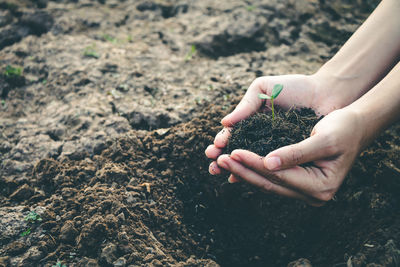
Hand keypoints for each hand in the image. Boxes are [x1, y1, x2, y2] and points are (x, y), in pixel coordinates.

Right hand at [205, 74, 342, 175]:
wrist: (327, 92)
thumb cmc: (295, 87)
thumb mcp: (264, 89)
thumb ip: (245, 105)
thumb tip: (224, 123)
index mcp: (251, 121)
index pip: (232, 135)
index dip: (222, 143)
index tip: (214, 149)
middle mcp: (260, 138)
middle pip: (237, 152)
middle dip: (223, 160)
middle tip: (213, 166)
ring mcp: (274, 149)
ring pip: (251, 162)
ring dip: (236, 170)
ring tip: (223, 174)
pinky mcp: (289, 158)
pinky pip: (271, 168)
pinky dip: (257, 174)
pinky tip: (244, 179)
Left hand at [215, 108, 364, 205]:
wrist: (355, 125)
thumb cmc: (344, 129)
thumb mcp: (323, 139)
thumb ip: (296, 153)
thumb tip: (267, 163)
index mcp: (320, 187)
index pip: (279, 176)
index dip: (254, 163)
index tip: (232, 151)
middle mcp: (311, 193)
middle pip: (269, 183)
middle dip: (242, 170)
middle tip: (218, 159)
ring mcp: (303, 188)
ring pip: (267, 182)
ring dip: (243, 171)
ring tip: (221, 161)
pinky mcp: (296, 179)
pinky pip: (270, 177)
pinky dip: (253, 169)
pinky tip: (236, 162)